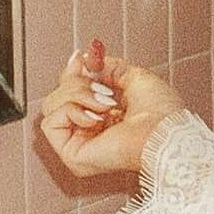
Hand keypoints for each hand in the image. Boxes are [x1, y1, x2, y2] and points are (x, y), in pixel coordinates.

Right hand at [35, 45, 168, 190]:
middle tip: (104, 90)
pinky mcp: (71, 154)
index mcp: (102, 117)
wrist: (164, 130)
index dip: (72, 73)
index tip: (81, 58)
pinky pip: (50, 122)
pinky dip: (71, 111)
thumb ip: (106, 66)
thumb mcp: (132, 75)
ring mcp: (78, 144)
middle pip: (57, 95)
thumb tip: (84, 59)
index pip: (69, 91)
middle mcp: (88, 131)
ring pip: (52, 106)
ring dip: (78, 95)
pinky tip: (95, 117)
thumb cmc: (161, 113)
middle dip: (78, 83)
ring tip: (104, 104)